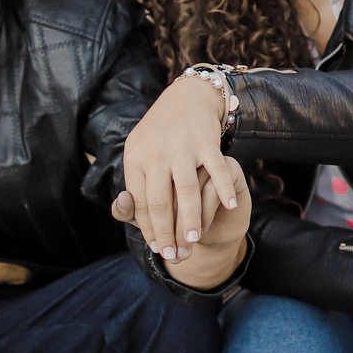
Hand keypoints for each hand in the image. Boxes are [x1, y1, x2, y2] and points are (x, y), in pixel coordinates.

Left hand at [122, 77, 239, 260]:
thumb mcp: (140, 154)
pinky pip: (215, 169)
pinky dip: (222, 188)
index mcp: (135, 159)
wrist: (187, 98)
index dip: (148, 229)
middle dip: (166, 232)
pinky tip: (228, 206)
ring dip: (190, 218)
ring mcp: (181, 147)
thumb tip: (125, 212)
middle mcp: (155, 153)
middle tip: (174, 255)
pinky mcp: (205, 141)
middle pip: (159, 201)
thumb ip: (133, 184)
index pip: (140, 203)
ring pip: (186, 190)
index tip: (156, 249)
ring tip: (193, 240)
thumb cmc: (160, 136)